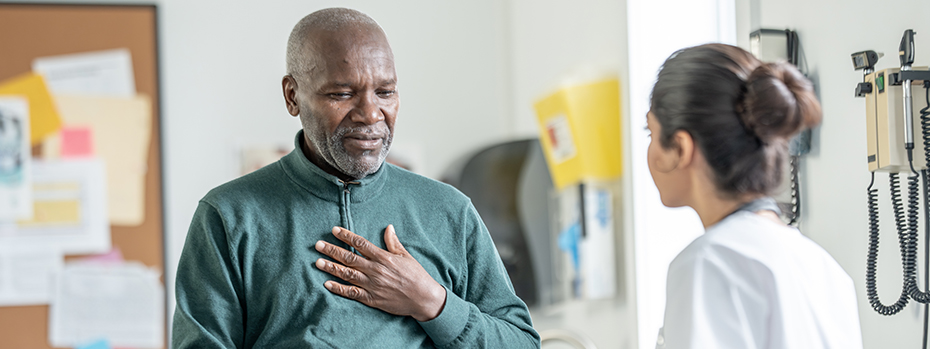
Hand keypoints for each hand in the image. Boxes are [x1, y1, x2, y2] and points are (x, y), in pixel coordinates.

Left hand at [314, 225, 446, 321]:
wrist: (423, 298)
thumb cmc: (416, 275)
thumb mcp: (406, 256)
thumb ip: (393, 242)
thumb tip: (388, 227)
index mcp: (383, 257)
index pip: (361, 243)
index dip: (346, 236)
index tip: (334, 230)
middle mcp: (375, 270)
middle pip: (349, 258)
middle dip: (332, 250)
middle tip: (318, 245)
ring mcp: (372, 285)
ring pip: (348, 274)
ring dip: (331, 268)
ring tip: (318, 262)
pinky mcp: (372, 299)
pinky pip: (352, 293)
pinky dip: (339, 289)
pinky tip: (327, 284)